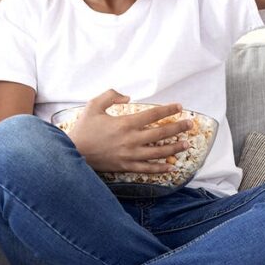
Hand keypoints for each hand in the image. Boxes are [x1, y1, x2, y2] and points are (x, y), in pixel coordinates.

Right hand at [67, 89, 191, 173]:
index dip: (168, 109)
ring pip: (158, 151)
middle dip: (178, 127)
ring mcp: (130, 154)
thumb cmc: (84, 128)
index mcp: (125, 123)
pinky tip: (170, 166)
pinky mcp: (126, 166)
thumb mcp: (93, 105)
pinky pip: (148, 168)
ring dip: (174, 147)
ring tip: (186, 144)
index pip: (153, 115)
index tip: (179, 107)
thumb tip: (127, 96)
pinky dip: (160, 168)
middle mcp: (131, 139)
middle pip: (161, 133)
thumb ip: (110, 95)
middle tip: (190, 124)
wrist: (74, 152)